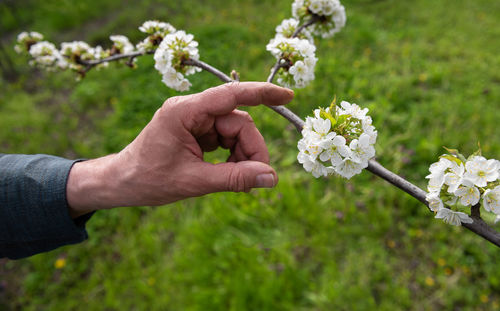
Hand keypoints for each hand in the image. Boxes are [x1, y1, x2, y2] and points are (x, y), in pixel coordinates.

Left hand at [66, 82, 293, 216]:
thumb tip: (271, 178)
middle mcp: (191, 110)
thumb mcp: (193, 181)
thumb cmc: (148, 180)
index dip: (262, 93)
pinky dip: (232, 156)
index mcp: (184, 111)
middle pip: (238, 121)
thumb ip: (233, 179)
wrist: (121, 182)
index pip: (230, 95)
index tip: (287, 95)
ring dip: (242, 155)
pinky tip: (228, 173)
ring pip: (234, 131)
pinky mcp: (196, 131)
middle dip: (251, 149)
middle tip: (256, 178)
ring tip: (238, 179)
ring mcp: (193, 120)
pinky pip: (225, 139)